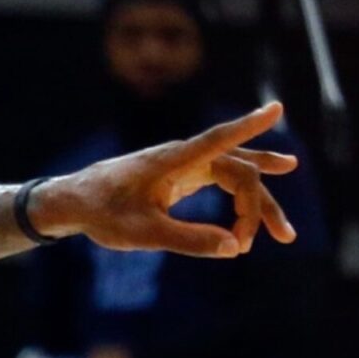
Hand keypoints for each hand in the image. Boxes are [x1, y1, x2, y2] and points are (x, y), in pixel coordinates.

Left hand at [31, 102, 299, 257]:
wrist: (74, 202)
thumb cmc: (102, 213)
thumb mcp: (143, 233)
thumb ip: (188, 240)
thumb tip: (234, 248)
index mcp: (174, 160)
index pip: (219, 139)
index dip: (249, 126)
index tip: (275, 109)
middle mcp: (184, 156)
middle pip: (239, 170)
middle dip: (263, 203)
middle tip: (284, 237)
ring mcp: (184, 164)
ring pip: (234, 176)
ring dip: (256, 205)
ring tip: (282, 232)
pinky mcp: (181, 175)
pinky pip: (221, 182)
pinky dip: (238, 200)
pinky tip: (250, 216)